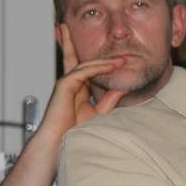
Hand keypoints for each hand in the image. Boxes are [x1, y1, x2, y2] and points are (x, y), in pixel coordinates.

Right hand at [36, 24, 126, 143]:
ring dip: (104, 61)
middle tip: (106, 47)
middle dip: (80, 46)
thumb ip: (110, 99)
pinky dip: (99, 68)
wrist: (61, 140)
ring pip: (86, 64)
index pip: (87, 68)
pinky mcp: (65, 84)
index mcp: (77, 88)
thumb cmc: (75, 130)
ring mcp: (67, 82)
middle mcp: (70, 82)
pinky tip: (111, 66)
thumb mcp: (100, 111)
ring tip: (121, 60)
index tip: (118, 60)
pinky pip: (84, 71)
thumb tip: (124, 88)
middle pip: (74, 57)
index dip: (100, 61)